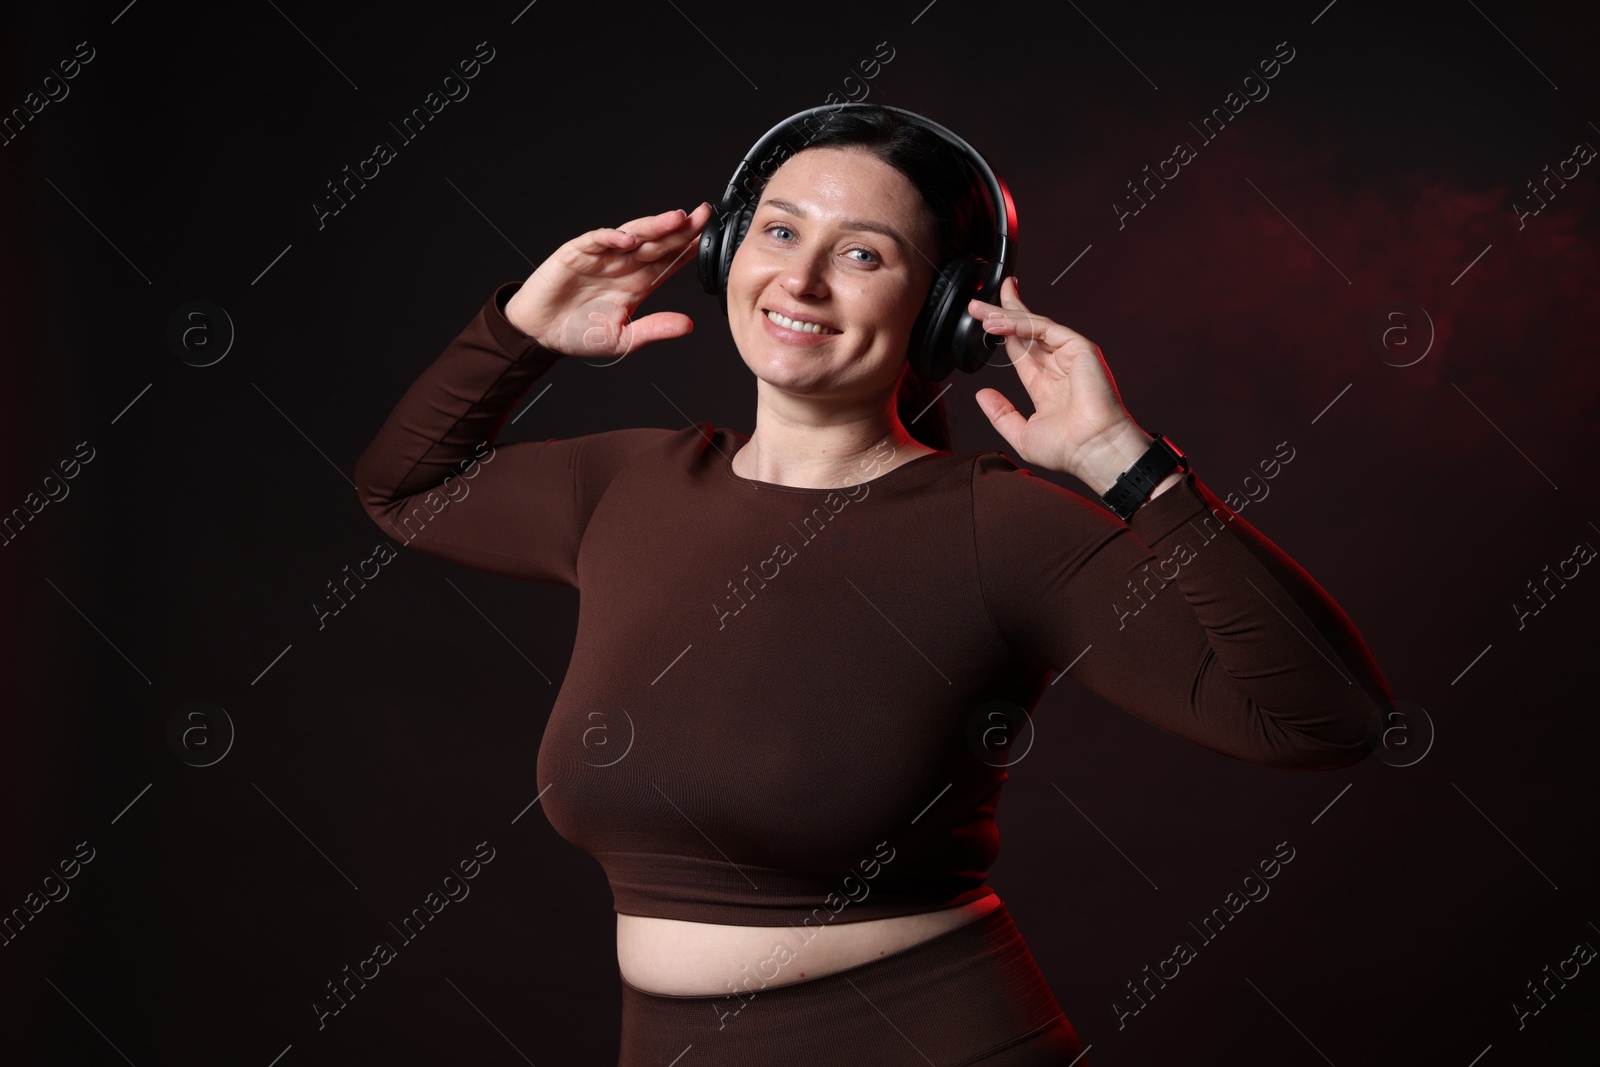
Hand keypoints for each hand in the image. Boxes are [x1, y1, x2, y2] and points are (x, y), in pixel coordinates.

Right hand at [504, 202, 714, 358]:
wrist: (540, 333)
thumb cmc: (579, 333)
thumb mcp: (624, 339)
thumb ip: (654, 329)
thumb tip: (688, 326)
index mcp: (638, 282)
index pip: (669, 261)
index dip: (689, 248)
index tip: (711, 238)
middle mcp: (624, 264)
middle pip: (658, 242)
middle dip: (681, 228)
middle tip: (703, 215)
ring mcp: (602, 256)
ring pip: (633, 234)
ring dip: (654, 226)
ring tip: (676, 219)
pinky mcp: (577, 253)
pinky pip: (597, 240)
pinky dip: (612, 237)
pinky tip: (628, 238)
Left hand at [969, 278, 1157, 491]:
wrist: (1093, 450)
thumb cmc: (1068, 449)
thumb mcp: (1021, 434)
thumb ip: (1001, 414)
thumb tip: (981, 395)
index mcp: (1046, 385)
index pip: (1020, 350)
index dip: (1002, 334)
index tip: (981, 322)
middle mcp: (1058, 366)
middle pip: (1025, 331)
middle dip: (1001, 314)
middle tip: (975, 305)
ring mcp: (1070, 354)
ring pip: (1033, 326)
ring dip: (1005, 315)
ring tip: (980, 311)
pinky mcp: (1079, 347)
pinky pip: (1044, 328)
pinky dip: (1020, 323)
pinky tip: (998, 323)